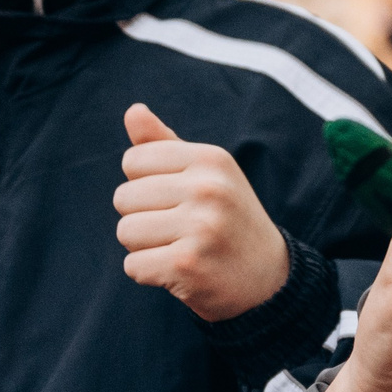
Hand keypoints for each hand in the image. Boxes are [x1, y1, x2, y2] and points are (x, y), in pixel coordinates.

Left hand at [113, 103, 291, 319]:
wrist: (268, 280)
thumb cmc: (228, 221)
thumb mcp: (207, 175)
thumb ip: (165, 144)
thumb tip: (132, 110)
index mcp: (210, 158)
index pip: (133, 160)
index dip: (145, 185)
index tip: (178, 200)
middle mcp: (208, 188)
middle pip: (123, 197)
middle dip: (142, 218)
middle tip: (182, 230)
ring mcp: (200, 227)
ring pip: (125, 232)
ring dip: (144, 247)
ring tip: (180, 249)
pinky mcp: (187, 265)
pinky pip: (133, 266)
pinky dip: (149, 274)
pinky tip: (179, 272)